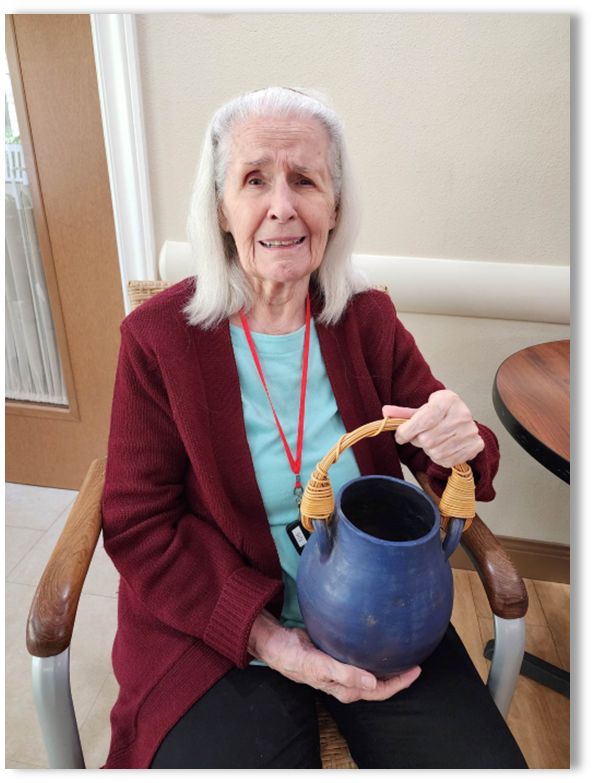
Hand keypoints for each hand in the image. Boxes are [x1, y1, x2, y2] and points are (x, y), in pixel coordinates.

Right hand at [264, 625, 420, 703]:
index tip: (415, 670)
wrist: (278, 645)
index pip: (379, 691)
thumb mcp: (320, 666)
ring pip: (371, 672)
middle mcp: (347, 682)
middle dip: (398, 676)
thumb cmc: (297, 658)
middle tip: (415, 660)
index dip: (399, 683)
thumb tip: (372, 681)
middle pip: (379, 684)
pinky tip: (377, 644)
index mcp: (345, 689)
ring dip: (387, 667)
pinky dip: (373, 656)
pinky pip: (361, 660)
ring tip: (401, 653)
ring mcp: (343, 670)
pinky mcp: (338, 657)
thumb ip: (345, 674)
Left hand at [382, 390, 484, 467]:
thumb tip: (385, 412)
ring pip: (436, 452)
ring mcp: (471, 431)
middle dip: (417, 441)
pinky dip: (439, 458)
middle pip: (427, 439)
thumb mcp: (424, 408)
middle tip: (419, 437)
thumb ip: (404, 413)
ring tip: (432, 442)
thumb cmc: (441, 413)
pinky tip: (441, 448)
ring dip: (428, 451)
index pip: (423, 420)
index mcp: (448, 400)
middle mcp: (462, 414)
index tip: (400, 436)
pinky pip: (448, 460)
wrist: (464, 419)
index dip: (407, 431)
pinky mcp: (476, 445)